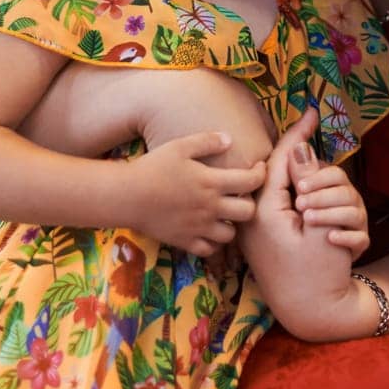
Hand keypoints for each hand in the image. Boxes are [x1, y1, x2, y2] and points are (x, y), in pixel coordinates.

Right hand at [128, 131, 265, 257]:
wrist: (127, 195)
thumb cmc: (153, 166)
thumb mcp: (180, 146)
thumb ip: (207, 141)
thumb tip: (229, 139)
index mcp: (211, 182)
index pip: (250, 181)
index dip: (261, 174)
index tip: (258, 168)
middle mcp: (210, 207)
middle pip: (248, 212)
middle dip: (250, 203)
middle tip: (241, 196)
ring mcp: (198, 227)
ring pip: (231, 235)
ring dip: (232, 224)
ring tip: (225, 215)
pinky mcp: (185, 242)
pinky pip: (209, 250)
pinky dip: (213, 242)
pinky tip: (208, 230)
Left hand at [239, 109, 373, 340]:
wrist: (321, 314)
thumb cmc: (309, 273)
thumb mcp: (305, 223)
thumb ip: (301, 182)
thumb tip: (299, 147)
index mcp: (267, 205)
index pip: (282, 157)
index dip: (297, 132)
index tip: (311, 110)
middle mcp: (284, 210)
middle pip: (316, 172)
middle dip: (326, 188)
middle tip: (313, 214)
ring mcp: (305, 222)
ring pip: (336, 190)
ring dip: (338, 210)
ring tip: (327, 235)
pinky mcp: (321, 233)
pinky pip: (343, 213)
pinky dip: (346, 229)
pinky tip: (339, 247)